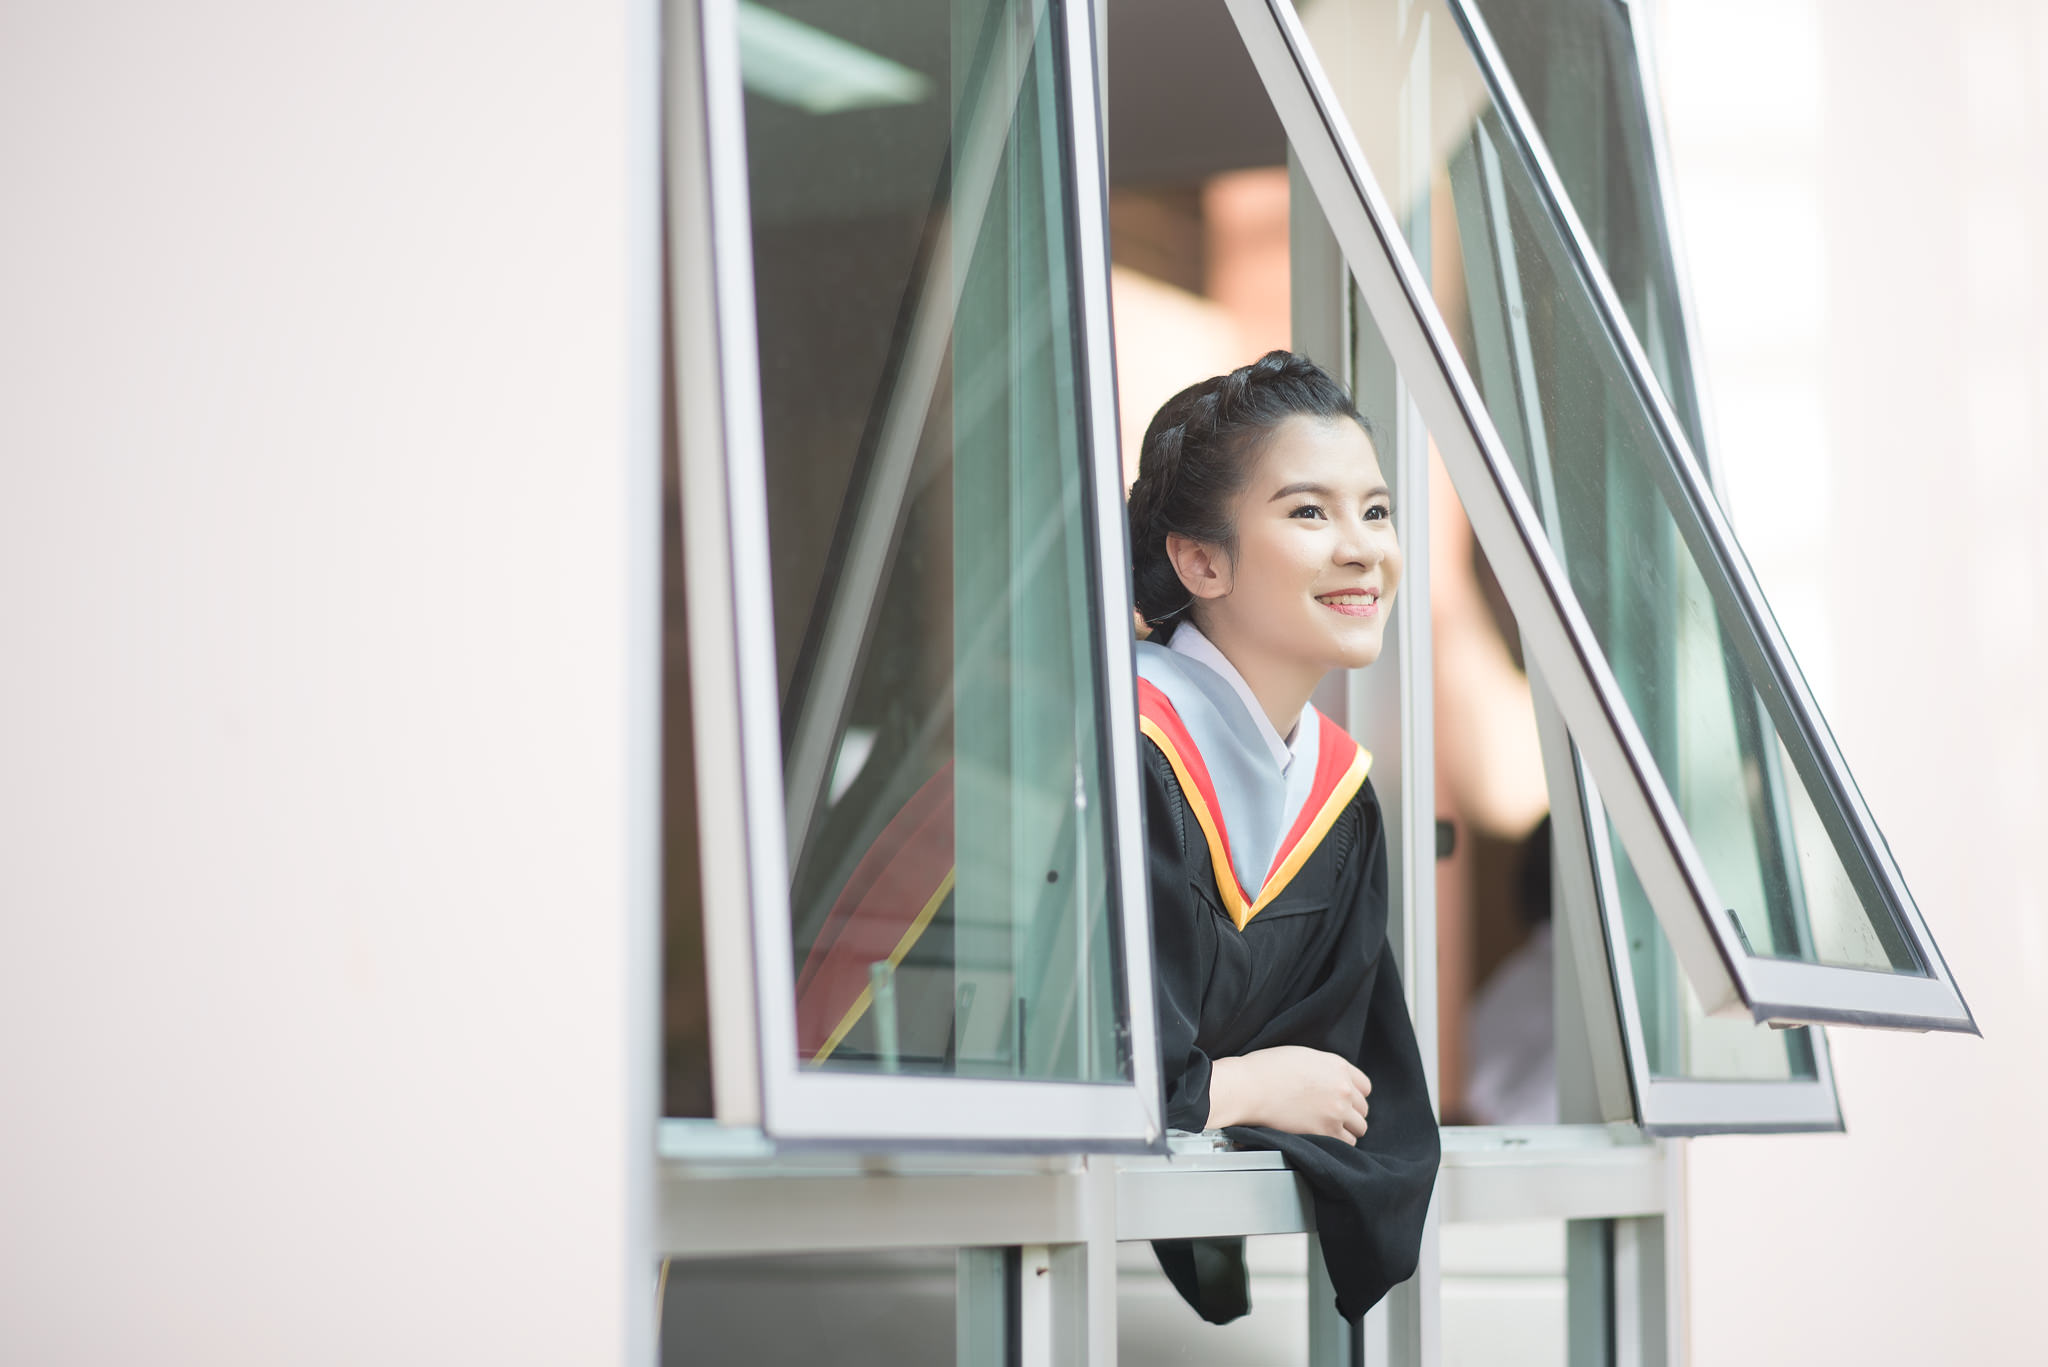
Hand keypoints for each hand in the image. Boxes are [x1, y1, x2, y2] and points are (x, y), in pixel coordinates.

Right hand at [1205, 1045, 1371, 1142]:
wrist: (1248, 1088)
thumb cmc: (1266, 1069)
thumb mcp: (1303, 1056)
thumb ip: (1326, 1069)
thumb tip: (1332, 1083)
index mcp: (1338, 1066)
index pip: (1364, 1087)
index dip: (1354, 1095)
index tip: (1345, 1101)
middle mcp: (1343, 1088)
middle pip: (1363, 1109)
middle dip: (1350, 1113)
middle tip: (1332, 1116)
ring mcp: (1336, 1111)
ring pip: (1358, 1128)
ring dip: (1346, 1129)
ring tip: (1328, 1128)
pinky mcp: (1326, 1132)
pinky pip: (1346, 1143)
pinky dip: (1337, 1143)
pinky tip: (1322, 1137)